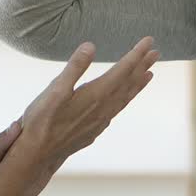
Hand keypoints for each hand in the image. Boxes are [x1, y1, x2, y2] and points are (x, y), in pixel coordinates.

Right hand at [10, 38, 159, 195]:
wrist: (39, 154)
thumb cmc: (42, 120)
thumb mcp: (55, 89)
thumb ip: (74, 67)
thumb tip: (90, 45)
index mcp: (97, 94)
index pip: (123, 70)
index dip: (136, 54)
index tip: (149, 41)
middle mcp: (104, 107)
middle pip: (129, 82)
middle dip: (142, 65)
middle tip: (156, 52)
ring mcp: (101, 120)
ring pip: (125, 97)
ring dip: (138, 83)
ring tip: (150, 73)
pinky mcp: (96, 128)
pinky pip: (118, 108)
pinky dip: (127, 98)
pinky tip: (125, 98)